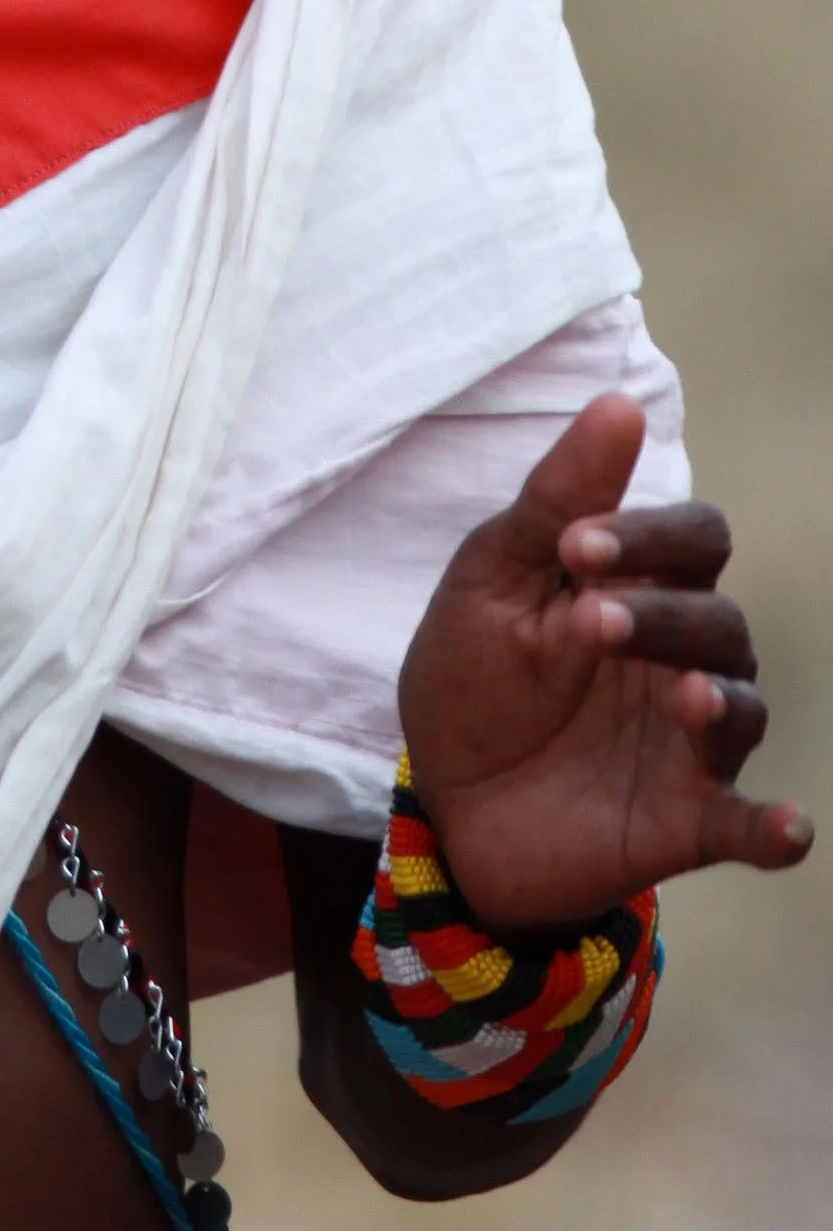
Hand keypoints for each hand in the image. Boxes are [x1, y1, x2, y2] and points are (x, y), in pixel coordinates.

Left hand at [398, 392, 812, 925]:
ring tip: (688, 697)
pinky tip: (786, 827)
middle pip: (719, 616)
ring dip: (721, 699)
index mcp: (637, 589)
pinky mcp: (686, 822)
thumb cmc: (474, 678)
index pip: (692, 538)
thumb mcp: (492, 583)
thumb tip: (619, 403)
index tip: (576, 548)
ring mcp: (689, 742)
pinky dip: (775, 826)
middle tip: (591, 622)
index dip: (649, 535)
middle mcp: (680, 659)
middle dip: (665, 614)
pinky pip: (748, 824)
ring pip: (743, 704)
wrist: (444, 800)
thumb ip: (556, 502)